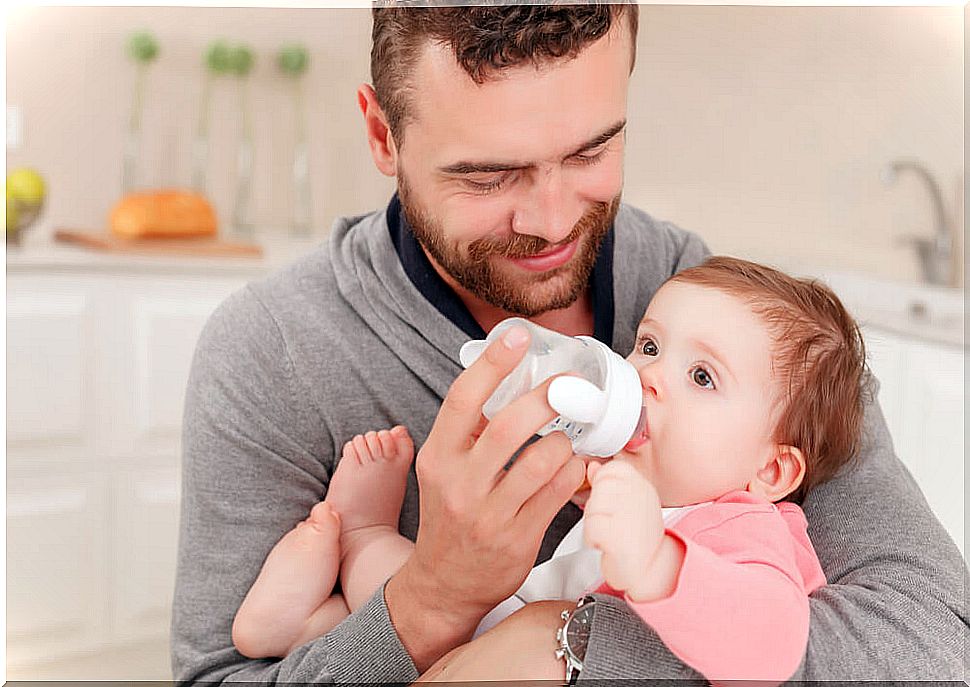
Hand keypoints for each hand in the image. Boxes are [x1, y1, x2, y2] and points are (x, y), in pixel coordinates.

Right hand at [386, 326, 585, 670]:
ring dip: (565, 441)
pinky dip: (574, 471)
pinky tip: (573, 466)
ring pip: (542, 460)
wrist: (443, 583)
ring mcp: (489, 514)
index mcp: (438, 456)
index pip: (462, 399)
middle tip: (570, 386)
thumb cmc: (450, 515)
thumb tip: (511, 381)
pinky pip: (560, 492)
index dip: (492, 363)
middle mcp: (459, 484)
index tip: (517, 336)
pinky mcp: (518, 538)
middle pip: (509, 427)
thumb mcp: (444, 470)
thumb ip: (470, 431)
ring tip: (568, 439)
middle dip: (547, 399)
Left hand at [583, 459, 664, 596]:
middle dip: (598, 508)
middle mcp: (639, 494)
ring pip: (592, 509)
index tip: (616, 505)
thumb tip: (593, 466)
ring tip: (612, 533)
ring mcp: (629, 513)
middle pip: (597, 489)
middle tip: (614, 523)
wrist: (651, 569)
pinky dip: (594, 540)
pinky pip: (591, 530)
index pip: (607, 470)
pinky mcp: (617, 536)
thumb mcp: (628, 500)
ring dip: (595, 524)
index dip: (604, 489)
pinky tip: (609, 545)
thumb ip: (608, 480)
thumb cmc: (639, 536)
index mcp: (641, 482)